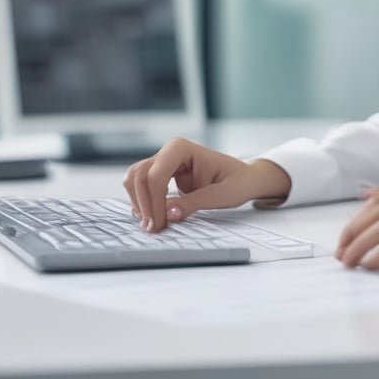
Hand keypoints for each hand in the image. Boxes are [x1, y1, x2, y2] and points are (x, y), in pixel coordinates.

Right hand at [122, 137, 290, 232]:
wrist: (243, 179)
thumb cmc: (236, 182)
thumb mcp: (221, 195)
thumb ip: (194, 203)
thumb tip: (167, 213)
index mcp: (182, 148)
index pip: (156, 174)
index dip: (154, 201)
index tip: (159, 225)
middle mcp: (169, 151)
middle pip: (139, 176)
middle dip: (143, 204)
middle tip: (154, 229)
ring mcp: (163, 162)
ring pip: (134, 180)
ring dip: (139, 203)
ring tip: (153, 225)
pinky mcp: (160, 175)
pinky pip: (140, 187)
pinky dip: (141, 203)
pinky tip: (154, 217)